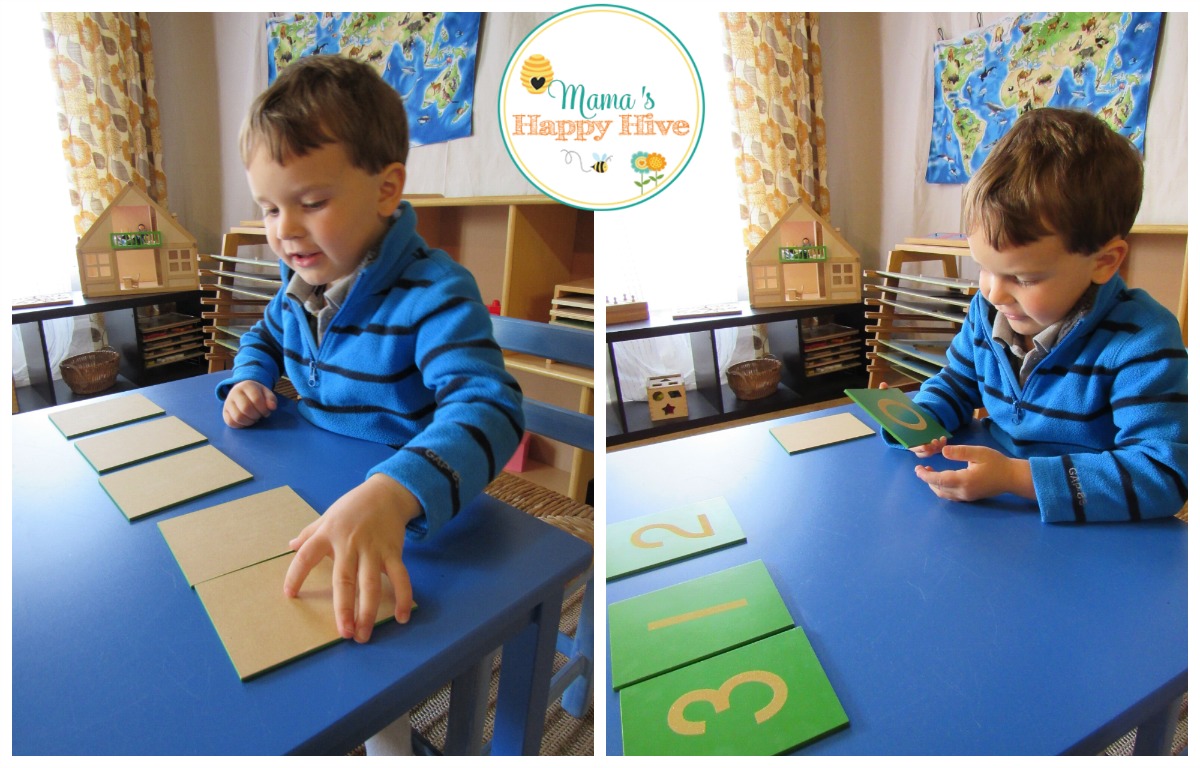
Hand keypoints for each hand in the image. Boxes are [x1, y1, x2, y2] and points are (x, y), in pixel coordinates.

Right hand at [222, 380, 277, 427]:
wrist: (242, 391)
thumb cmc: (257, 393)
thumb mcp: (266, 393)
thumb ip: (271, 399)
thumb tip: (272, 407)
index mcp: (247, 386)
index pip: (256, 399)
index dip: (264, 409)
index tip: (266, 412)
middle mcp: (235, 392)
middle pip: (246, 408)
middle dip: (256, 416)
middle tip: (259, 416)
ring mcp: (228, 402)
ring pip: (238, 417)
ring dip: (249, 421)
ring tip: (254, 419)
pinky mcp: (224, 411)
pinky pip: (230, 422)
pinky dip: (240, 425)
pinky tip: (247, 422)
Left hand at [283, 474, 420, 642]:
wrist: (386, 493)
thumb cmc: (353, 507)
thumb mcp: (327, 516)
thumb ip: (310, 533)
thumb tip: (290, 546)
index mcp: (328, 534)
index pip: (306, 556)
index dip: (296, 574)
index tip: (290, 594)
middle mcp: (350, 544)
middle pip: (345, 580)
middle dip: (344, 609)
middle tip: (344, 634)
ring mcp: (373, 549)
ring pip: (371, 584)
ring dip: (369, 611)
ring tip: (364, 634)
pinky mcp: (393, 551)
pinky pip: (400, 577)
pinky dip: (403, 597)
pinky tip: (401, 617)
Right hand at [878, 382, 945, 457]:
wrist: (905, 421)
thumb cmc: (898, 414)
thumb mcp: (893, 403)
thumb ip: (886, 395)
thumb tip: (882, 384)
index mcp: (901, 436)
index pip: (908, 445)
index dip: (916, 446)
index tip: (923, 445)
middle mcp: (910, 443)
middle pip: (918, 450)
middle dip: (925, 449)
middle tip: (932, 443)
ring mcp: (919, 445)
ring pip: (926, 452)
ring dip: (933, 449)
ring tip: (938, 440)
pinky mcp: (927, 444)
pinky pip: (933, 449)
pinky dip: (939, 445)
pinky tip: (943, 438)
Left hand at [914, 444, 1034, 500]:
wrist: (1012, 478)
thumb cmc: (997, 463)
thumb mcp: (979, 453)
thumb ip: (960, 452)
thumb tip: (943, 451)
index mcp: (964, 480)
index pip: (939, 480)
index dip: (925, 475)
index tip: (917, 469)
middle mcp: (963, 492)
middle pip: (938, 488)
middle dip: (927, 479)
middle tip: (921, 468)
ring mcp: (966, 497)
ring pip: (943, 494)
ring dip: (934, 484)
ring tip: (929, 471)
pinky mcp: (969, 497)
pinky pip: (950, 496)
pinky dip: (942, 488)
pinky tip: (942, 479)